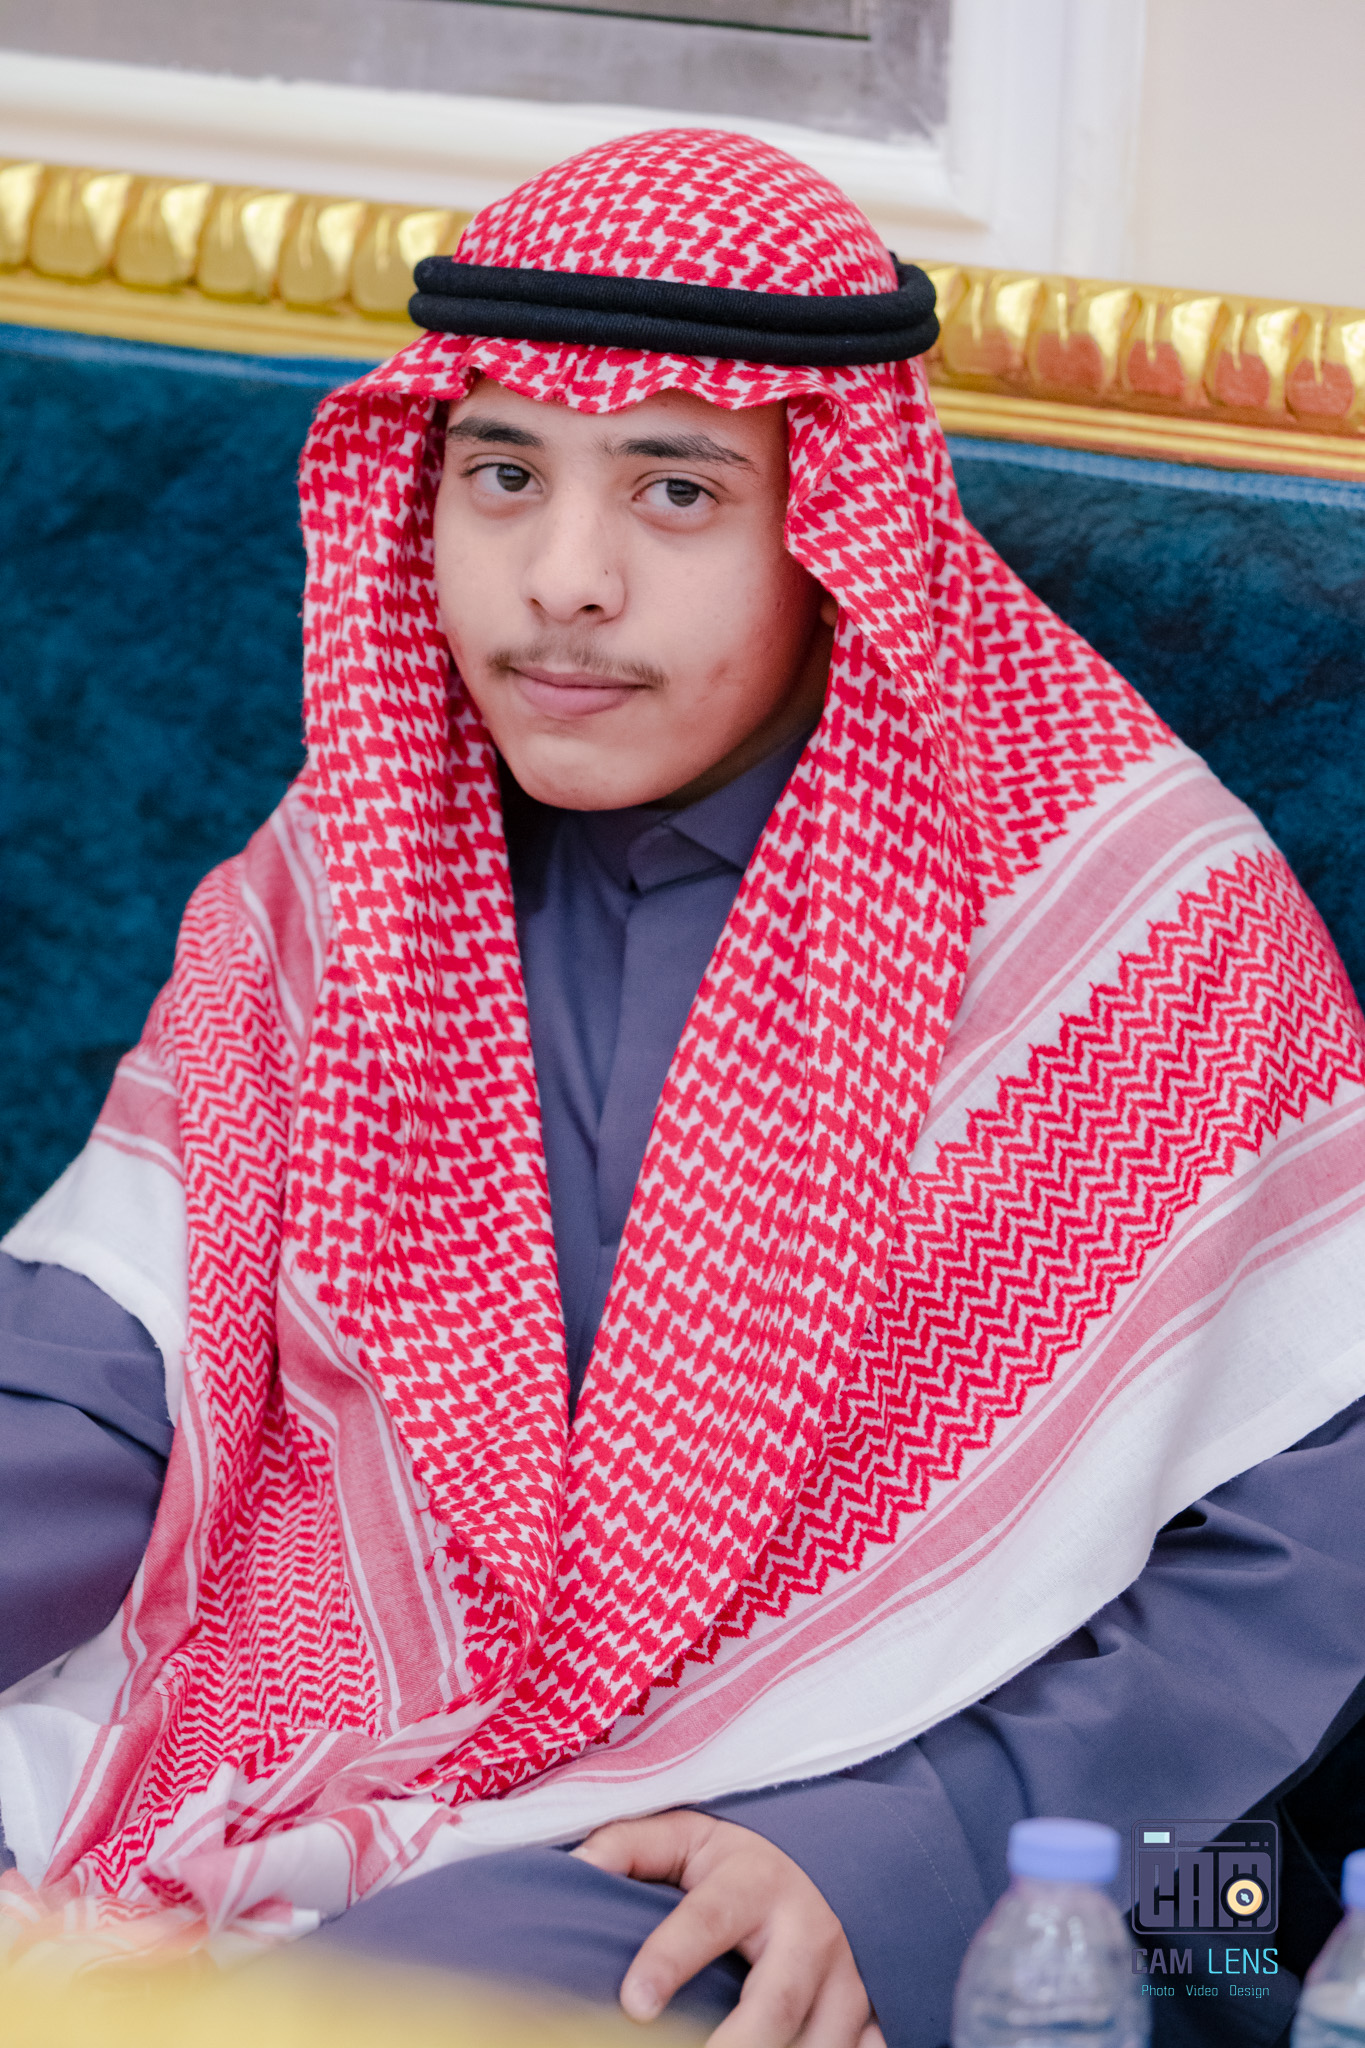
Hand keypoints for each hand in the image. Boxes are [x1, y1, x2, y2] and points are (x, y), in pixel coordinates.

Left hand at [573, 1809, 885, 2047]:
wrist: (847, 1856)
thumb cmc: (745, 1861)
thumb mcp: (692, 1837)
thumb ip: (632, 1847)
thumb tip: (574, 1866)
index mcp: (756, 1881)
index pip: (709, 1920)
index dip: (670, 1959)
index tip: (632, 2004)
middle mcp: (809, 1930)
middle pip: (774, 2005)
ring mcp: (849, 1978)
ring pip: (821, 2045)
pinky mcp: (872, 2013)